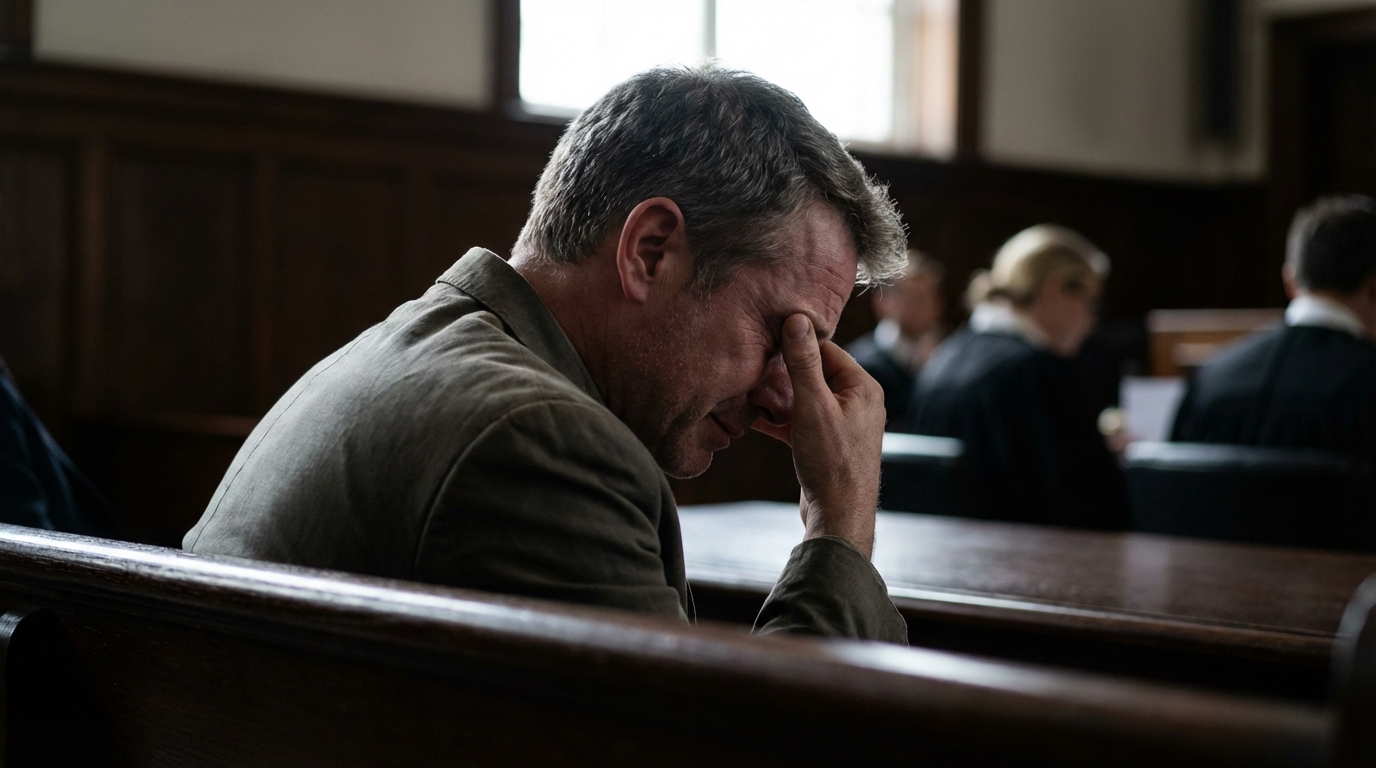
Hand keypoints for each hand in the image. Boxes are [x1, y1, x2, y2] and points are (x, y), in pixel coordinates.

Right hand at [753, 314, 883, 556]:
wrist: (839, 515)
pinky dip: (781, 419)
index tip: (767, 338)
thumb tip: (796, 319)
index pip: (826, 349)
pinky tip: (756, 419)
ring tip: (749, 392)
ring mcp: (843, 423)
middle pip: (814, 373)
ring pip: (805, 398)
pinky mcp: (828, 443)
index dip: (796, 344)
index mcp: (862, 387)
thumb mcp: (812, 406)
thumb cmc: (831, 461)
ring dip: (778, 397)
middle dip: (783, 372)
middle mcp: (857, 402)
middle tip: (753, 367)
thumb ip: (803, 362)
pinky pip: (802, 421)